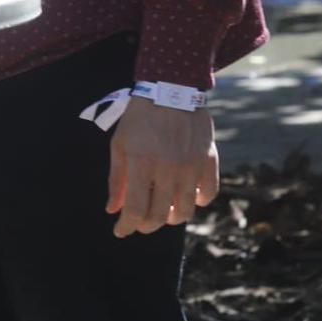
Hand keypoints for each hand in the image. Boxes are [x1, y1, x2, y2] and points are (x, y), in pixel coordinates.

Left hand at [106, 96, 219, 237]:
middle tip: (139, 222)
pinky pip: (208, 193)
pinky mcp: (208, 160)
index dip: (126, 226)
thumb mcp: (120, 144)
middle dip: (146, 225)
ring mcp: (191, 166)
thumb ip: (117, 179)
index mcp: (142, 163)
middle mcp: (168, 168)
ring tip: (162, 211)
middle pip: (160, 215)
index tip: (120, 231)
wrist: (171, 89)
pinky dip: (198, 202)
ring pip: (185, 211)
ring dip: (171, 218)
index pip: (136, 209)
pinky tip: (186, 197)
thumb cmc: (139, 118)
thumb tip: (113, 210)